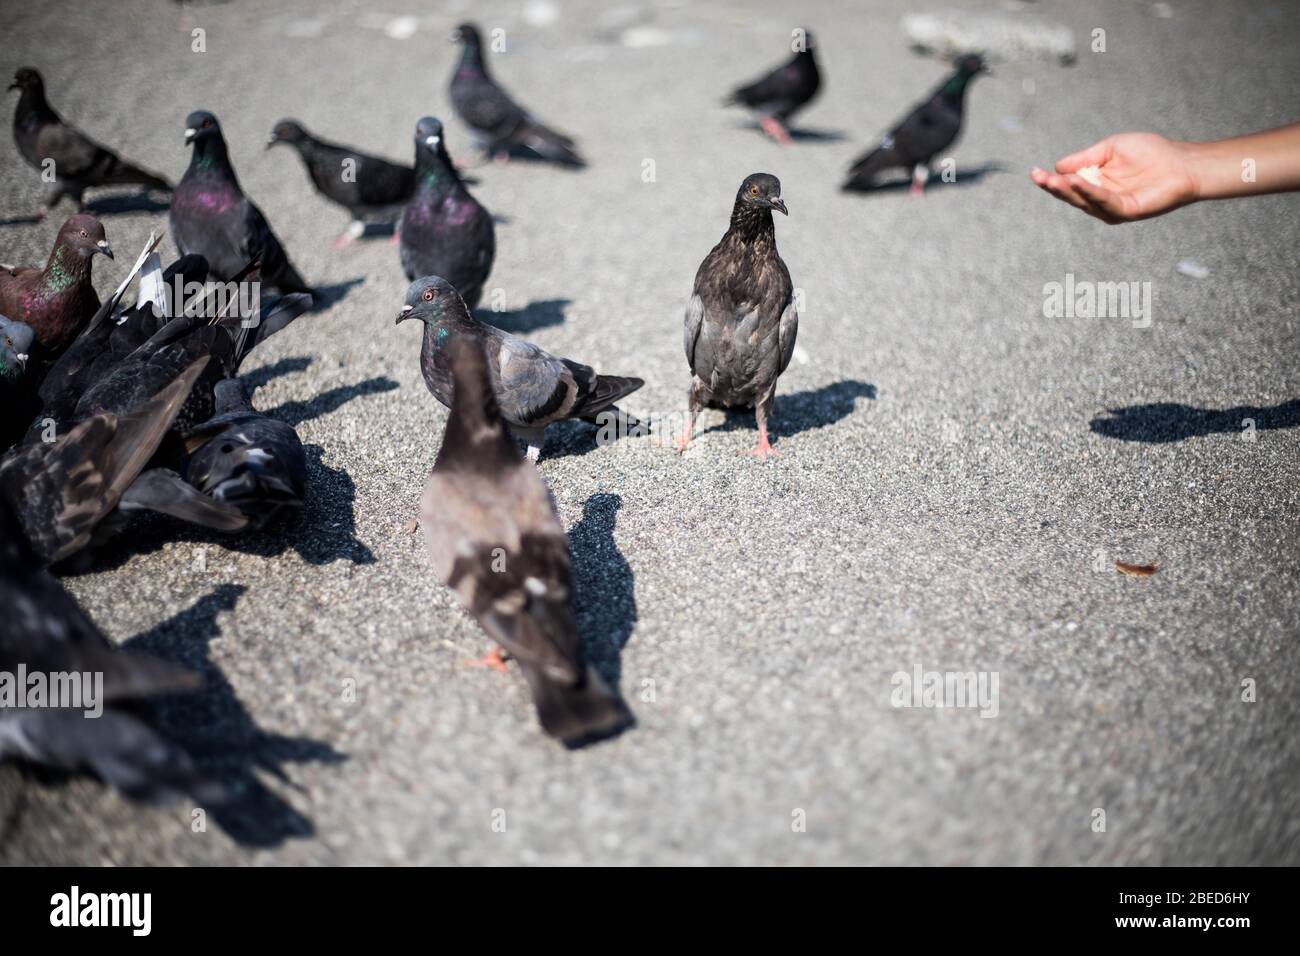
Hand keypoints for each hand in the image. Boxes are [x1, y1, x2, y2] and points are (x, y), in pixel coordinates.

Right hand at [1030, 133, 1200, 223]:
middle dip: (1053, 186)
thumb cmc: (1150, 153)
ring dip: (1067, 190)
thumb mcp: (1110, 148)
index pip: (1067, 183)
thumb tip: (1058, 166)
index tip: (1035, 172)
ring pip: (1083, 201)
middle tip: (1036, 176)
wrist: (1181, 164)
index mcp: (1094, 183)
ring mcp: (1111, 208)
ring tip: (1052, 180)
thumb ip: (1085, 157)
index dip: (1051, 179)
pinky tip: (1078, 182)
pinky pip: (1103, 202)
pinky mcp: (1124, 212)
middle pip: (1070, 195)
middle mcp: (1099, 199)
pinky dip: (1089, 192)